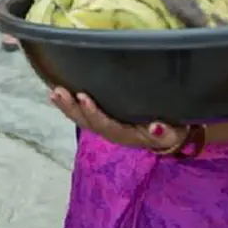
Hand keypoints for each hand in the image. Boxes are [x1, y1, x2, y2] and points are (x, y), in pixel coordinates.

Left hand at [49, 88, 186, 150]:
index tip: (83, 97)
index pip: (107, 126)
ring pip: (82, 119)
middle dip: (73, 108)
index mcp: (127, 136)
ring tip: (54, 92)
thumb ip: (165, 132)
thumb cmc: (171, 130)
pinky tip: (57, 93)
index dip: (94, 113)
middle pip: (89, 124)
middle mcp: (112, 133)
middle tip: (59, 92)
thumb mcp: (174, 132)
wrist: (169, 135)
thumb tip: (155, 127)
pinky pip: (83, 114)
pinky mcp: (102, 120)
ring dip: (67, 107)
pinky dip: (70, 105)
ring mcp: (106, 127)